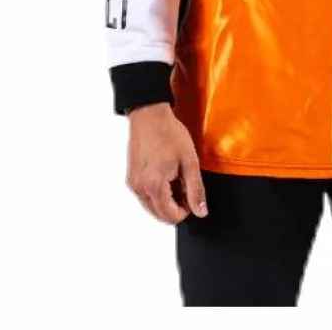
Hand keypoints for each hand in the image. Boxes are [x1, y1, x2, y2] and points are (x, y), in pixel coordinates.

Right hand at [125, 102, 206, 224]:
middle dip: (176, 206)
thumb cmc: (168, 133)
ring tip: (176, 178)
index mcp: (154, 185)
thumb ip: (196, 189)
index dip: (186, 210)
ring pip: (152, 207)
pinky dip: (157, 192)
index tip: (191, 195)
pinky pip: (145, 196)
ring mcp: (133, 184)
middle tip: (185, 186)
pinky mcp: (131, 178)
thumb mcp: (189, 161)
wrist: (149, 115)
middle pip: (160, 215)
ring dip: (166, 200)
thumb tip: (201, 211)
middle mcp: (139, 188)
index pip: (170, 216)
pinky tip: (165, 175)